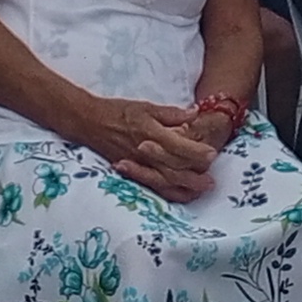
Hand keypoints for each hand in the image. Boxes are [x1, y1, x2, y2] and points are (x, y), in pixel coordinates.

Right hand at [83, 95, 216, 200]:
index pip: (177, 147)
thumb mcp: (146, 106)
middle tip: (212, 181)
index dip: (196, 152)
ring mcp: (137, 165)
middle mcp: (144, 153)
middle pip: (173, 169)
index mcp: (150, 133)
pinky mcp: (131, 173)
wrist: (89, 122)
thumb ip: (171, 113)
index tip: (212, 155)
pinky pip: (151, 187)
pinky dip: (166, 192)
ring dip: (184, 188)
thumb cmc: (118, 111)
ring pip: (164, 182)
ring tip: (200, 191)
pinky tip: (179, 195)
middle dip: (194, 176)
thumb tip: (194, 113)